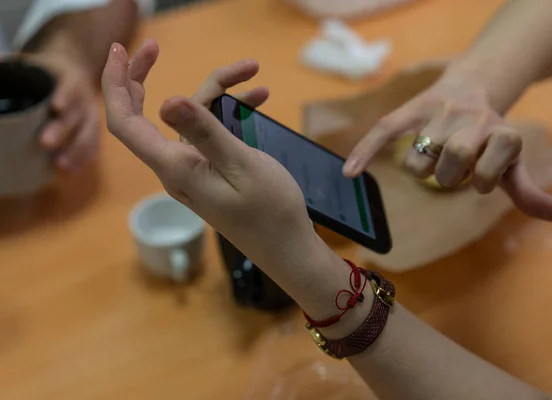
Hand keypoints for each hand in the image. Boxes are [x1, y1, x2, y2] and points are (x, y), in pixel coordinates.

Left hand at [28, 49, 99, 172]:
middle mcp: (85, 100)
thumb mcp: (35, 66)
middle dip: (63, 130)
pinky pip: (92, 147)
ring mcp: (91, 117)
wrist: (77, 71)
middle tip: (45, 142)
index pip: (71, 87)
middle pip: (76, 115)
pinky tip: (68, 172)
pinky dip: (82, 160)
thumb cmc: (50, 71)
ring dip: (75, 151)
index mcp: (71, 81)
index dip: (65, 96)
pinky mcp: (93, 132)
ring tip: (60, 165)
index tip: (55, 106)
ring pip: (88, 135)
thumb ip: (13, 69)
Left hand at [102, 40, 316, 267]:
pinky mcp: (212, 170)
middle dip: (144, 78)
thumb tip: (166, 100)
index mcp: (174, 167)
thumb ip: (205, 132)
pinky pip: (211, 132)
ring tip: (252, 71)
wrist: (287, 246)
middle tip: (155, 48)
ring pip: (191, 118)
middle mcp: (175, 167)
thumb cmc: (269, 210)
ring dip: (217, 91)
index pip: (125, 123)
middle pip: (144, 116)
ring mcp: (194, 169)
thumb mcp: (241, 165)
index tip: (119, 51)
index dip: (114, 85)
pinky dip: (231, 111)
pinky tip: (259, 98)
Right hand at [343, 65, 551, 221]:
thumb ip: (529, 193)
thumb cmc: (490, 135)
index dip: (485, 177)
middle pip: (451, 165)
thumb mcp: (514, 161)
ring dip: (422, 168)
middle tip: (452, 169)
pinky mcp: (411, 111)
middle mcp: (470, 118)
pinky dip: (366, 152)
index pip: (492, 165)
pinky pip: (384, 131)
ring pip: (417, 159)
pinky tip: (350, 172)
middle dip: (448, 177)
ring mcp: (438, 113)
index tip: (483, 176)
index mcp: (500, 130)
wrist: (474, 84)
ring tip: (432, 157)